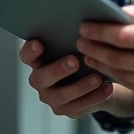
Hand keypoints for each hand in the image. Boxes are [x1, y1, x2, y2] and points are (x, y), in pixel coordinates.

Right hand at [19, 40, 133, 119]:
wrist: (98, 78)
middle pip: (41, 78)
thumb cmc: (84, 54)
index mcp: (38, 60)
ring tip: (97, 78)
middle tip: (74, 61)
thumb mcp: (79, 44)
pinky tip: (107, 88)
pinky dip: (94, 97)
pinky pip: (78, 107)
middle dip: (57, 70)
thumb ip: (75, 36)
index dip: (30, 51)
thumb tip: (86, 23)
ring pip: (61, 95)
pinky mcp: (66, 110)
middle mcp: (40, 79)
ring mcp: (51, 97)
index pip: (26, 56)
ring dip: (80, 86)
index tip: (38, 43)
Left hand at [78, 0, 133, 109]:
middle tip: (80, 40)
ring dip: (100, 63)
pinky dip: (116, 76)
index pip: (122, 35)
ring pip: (120, 74)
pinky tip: (107, 67)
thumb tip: (122, 11)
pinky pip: (132, 86)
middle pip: (115, 57)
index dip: (99, 31)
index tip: (85, 26)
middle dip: (93, 47)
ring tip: (89, 53)